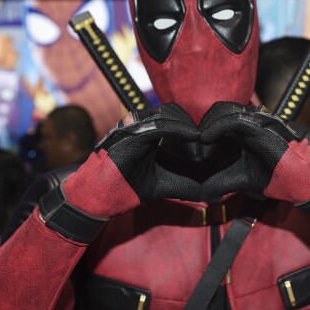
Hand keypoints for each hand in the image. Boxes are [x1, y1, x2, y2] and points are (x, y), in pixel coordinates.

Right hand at [61, 103, 200, 217]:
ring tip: (201, 142)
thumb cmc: (128, 188)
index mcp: (144, 132)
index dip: (190, 125)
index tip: (207, 140)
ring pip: (168, 115)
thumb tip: (209, 189)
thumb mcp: (162, 181)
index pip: (172, 116)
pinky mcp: (129, 136)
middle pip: (172, 111)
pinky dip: (179, 130)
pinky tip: (195, 137)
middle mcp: (137, 125)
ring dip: (188, 127)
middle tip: (206, 143)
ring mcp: (131, 128)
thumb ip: (181, 176)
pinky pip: (159, 126)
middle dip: (191, 124)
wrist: (100, 197)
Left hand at [199, 102, 309, 225]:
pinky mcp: (262, 130)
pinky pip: (235, 121)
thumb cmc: (274, 178)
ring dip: (208, 125)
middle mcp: (253, 122)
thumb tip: (196, 192)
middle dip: (204, 124)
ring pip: (225, 111)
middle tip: (195, 146)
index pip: (220, 116)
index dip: (205, 127)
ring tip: (200, 143)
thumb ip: (219, 180)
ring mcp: (259, 123)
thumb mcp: (239, 178)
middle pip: (219, 109)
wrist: (300, 184)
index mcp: (247, 130)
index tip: (194, 147)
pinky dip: (216, 127)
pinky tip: (206, 139)